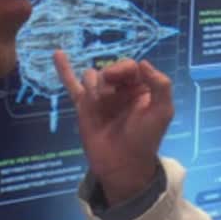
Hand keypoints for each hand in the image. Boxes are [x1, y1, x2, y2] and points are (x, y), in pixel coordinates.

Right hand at [53, 50, 174, 205]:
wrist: (123, 166)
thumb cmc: (145, 139)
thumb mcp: (163, 111)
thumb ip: (161, 84)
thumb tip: (143, 62)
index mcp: (140, 88)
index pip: (129, 66)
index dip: (123, 69)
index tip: (118, 79)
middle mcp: (120, 90)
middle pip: (109, 69)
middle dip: (108, 79)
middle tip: (108, 96)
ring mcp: (101, 98)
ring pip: (91, 76)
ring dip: (94, 86)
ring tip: (99, 104)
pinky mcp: (84, 107)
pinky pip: (72, 85)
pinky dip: (64, 69)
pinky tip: (57, 54)